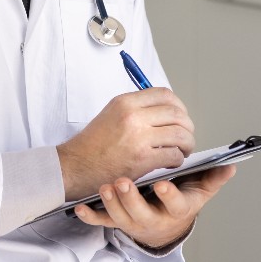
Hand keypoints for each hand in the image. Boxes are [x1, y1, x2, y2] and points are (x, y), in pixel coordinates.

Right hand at [56, 88, 194, 200]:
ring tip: (182, 150)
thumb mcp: (111, 114)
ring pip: (180, 134)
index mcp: (126, 102)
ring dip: (187, 143)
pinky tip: (171, 162)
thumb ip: (136, 109)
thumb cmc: (91, 145)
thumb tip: (164, 110)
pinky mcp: (141, 159)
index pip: (165, 94)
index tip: (180, 117)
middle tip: (186, 136)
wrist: (73, 167)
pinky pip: (173, 154)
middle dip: (187, 126)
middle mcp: (133, 115)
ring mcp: (138, 137)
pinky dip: (178, 159)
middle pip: (177, 114)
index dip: (179, 106)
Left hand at [74, 164, 236, 248]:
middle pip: (141, 214)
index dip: (168, 196)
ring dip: (111, 204)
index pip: (173, 205)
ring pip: (119, 217)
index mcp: (175, 210)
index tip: (162, 184)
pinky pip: (102, 222)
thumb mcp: (199, 192)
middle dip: (131, 200)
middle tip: (124, 182)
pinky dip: (91, 216)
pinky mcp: (118, 220)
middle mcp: (153, 218)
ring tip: (106, 187)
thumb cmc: (179, 202)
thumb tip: (230, 166)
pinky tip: (81, 208)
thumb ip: (212, 178)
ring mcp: (133, 221)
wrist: (162, 224)